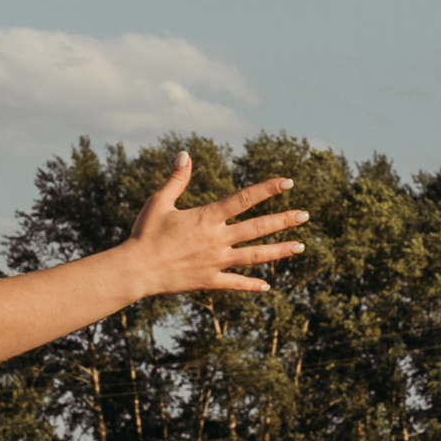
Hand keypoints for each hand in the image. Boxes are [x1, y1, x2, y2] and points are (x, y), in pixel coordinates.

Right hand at [126, 154, 307, 301]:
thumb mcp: (159, 202)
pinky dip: (251, 285)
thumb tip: (185, 154)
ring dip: (279, 251)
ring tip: (300, 246)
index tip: (287, 182)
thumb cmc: (145, 233)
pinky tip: (267, 286)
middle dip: (283, 220)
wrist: (135, 270)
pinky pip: (235, 283)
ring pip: (254, 256)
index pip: (244, 199)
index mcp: (207, 218)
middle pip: (257, 228)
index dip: (267, 189)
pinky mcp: (209, 281)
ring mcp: (215, 262)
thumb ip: (177, 179)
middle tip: (305, 215)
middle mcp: (217, 240)